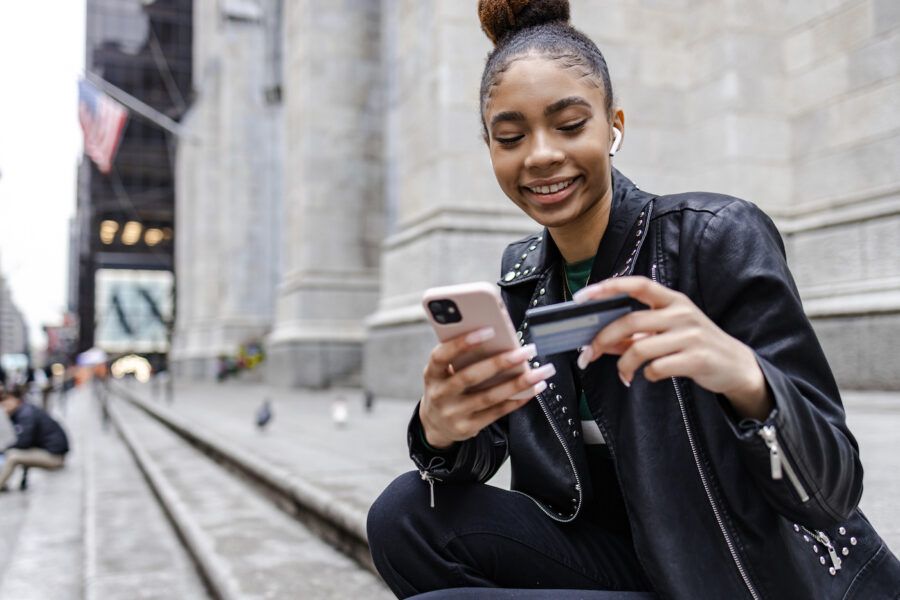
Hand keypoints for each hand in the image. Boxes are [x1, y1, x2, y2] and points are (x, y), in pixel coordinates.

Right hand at [419, 327, 556, 448]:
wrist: (435, 425)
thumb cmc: (446, 387)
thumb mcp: (443, 372)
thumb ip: (460, 357)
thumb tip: (497, 338)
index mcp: (431, 374)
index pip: (442, 356)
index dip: (462, 343)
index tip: (489, 331)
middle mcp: (440, 394)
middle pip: (471, 377)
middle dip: (501, 362)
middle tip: (526, 351)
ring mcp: (453, 413)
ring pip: (489, 397)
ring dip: (518, 383)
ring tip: (540, 372)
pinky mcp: (467, 427)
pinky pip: (496, 412)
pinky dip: (517, 400)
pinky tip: (533, 389)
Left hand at [573, 277, 771, 419]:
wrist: (736, 366)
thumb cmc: (694, 345)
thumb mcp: (668, 332)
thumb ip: (635, 335)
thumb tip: (598, 342)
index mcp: (672, 300)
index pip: (637, 284)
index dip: (608, 287)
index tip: (582, 296)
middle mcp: (681, 312)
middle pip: (630, 321)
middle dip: (602, 339)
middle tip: (588, 354)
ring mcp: (690, 335)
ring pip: (639, 348)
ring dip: (623, 365)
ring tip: (623, 375)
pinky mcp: (696, 359)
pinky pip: (656, 368)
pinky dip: (647, 375)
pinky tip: (650, 376)